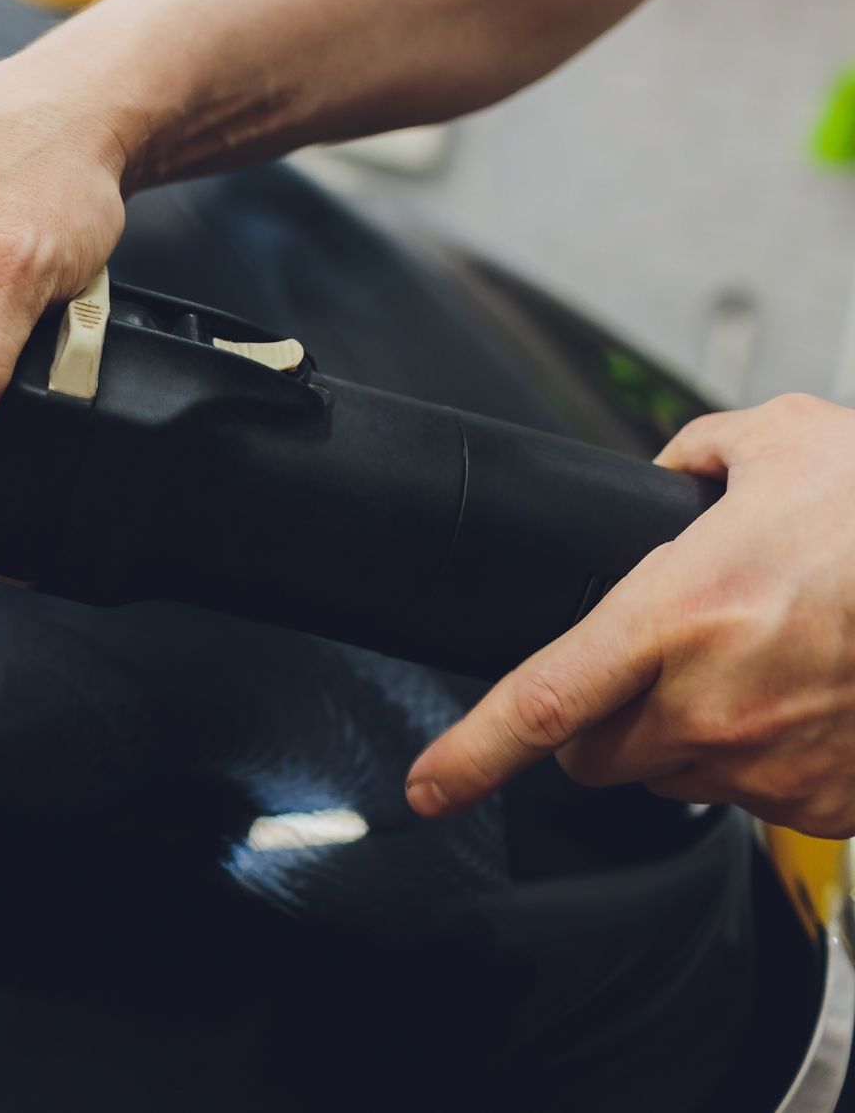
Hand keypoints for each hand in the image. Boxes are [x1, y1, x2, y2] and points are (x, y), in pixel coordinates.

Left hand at [406, 393, 854, 836]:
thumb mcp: (779, 440)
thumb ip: (696, 453)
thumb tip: (670, 466)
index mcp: (673, 615)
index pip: (539, 703)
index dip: (469, 755)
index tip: (426, 790)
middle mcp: (712, 701)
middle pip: (594, 755)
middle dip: (597, 723)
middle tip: (644, 670)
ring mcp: (772, 761)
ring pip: (674, 777)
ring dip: (682, 737)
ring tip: (749, 666)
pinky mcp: (826, 800)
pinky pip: (756, 795)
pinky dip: (760, 758)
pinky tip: (800, 698)